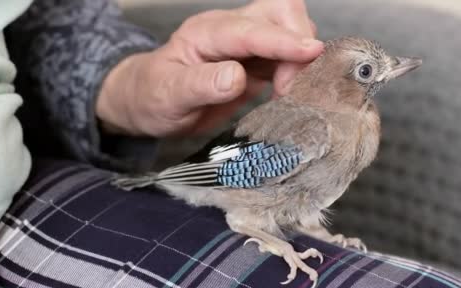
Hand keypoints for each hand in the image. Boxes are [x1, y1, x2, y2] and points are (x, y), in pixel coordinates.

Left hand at [96, 0, 321, 136]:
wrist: (149, 102)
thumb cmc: (153, 95)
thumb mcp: (168, 95)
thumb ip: (200, 85)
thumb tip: (236, 77)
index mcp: (206, 33)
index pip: (251, 30)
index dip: (283, 40)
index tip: (311, 52)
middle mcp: (230, 30)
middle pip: (279, 12)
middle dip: (296, 43)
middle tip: (290, 87)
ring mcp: (246, 44)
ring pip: (290, 30)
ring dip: (301, 59)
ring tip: (288, 93)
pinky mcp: (258, 61)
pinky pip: (289, 55)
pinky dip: (298, 71)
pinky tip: (288, 94)